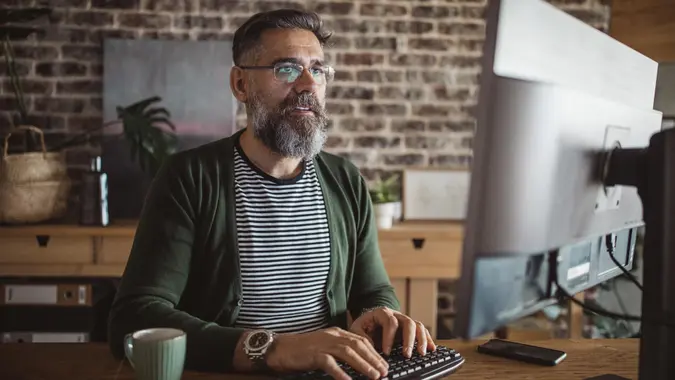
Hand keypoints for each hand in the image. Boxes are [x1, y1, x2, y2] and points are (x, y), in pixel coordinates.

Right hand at [265, 327, 388, 379]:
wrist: (280, 348)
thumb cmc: (303, 350)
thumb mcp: (325, 346)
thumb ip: (340, 351)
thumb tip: (358, 363)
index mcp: (337, 333)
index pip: (361, 341)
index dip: (374, 353)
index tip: (384, 364)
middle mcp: (332, 336)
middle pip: (358, 346)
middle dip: (373, 359)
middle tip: (384, 371)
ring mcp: (323, 344)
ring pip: (348, 353)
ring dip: (363, 365)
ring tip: (374, 376)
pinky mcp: (313, 354)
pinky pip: (330, 364)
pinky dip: (340, 373)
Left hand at [350, 306, 436, 356]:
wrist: (368, 321)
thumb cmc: (363, 326)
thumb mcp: (356, 328)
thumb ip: (361, 336)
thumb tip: (369, 347)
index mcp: (382, 312)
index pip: (390, 322)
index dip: (389, 338)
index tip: (386, 352)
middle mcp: (397, 315)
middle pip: (408, 322)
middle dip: (409, 340)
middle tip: (407, 355)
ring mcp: (405, 321)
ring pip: (418, 326)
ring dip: (421, 340)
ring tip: (421, 353)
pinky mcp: (410, 329)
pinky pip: (422, 331)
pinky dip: (428, 339)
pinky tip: (432, 349)